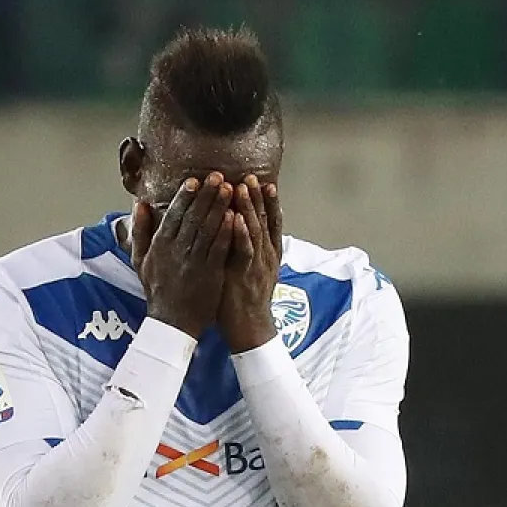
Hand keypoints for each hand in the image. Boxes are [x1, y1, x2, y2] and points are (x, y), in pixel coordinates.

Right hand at [130, 172, 235, 338]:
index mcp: (160, 246)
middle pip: (193, 218)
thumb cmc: (157, 290)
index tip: (194, 181)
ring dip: (219, 208)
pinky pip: (219, 249)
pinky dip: (227, 232)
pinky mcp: (210, 273)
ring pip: (208, 230)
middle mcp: (176, 251)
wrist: (172, 323)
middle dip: (206, 195)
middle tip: (218, 176)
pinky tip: (235, 217)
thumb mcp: (140, 260)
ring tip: (230, 189)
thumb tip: (140, 204)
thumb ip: (140, 231)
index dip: (184, 197)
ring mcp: (194, 262)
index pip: (173, 216)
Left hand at [218, 176, 284, 352]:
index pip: (271, 223)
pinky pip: (244, 251)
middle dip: (258, 198)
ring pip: (255, 231)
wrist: (250, 330)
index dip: (269, 203)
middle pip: (264, 221)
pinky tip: (235, 218)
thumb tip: (244, 233)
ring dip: (249, 208)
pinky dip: (241, 233)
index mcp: (269, 255)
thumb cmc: (244, 301)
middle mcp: (266, 256)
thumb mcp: (252, 272)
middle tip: (250, 176)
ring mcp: (257, 265)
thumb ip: (250, 252)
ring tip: (242, 187)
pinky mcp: (245, 275)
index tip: (264, 182)